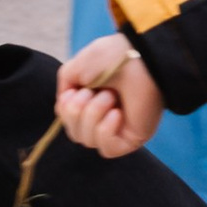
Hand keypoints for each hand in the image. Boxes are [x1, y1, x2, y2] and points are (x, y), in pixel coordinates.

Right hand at [56, 34, 164, 158]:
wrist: (142, 58)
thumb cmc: (113, 57)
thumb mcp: (77, 66)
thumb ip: (65, 84)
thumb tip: (64, 105)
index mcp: (89, 99)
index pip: (67, 119)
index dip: (66, 108)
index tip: (77, 90)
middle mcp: (102, 116)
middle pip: (75, 133)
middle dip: (77, 112)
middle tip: (92, 92)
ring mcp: (117, 129)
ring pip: (88, 141)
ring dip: (93, 115)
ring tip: (110, 96)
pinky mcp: (130, 140)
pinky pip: (107, 149)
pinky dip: (106, 130)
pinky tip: (117, 113)